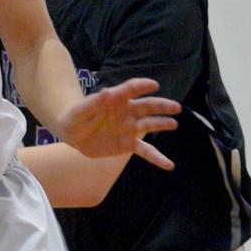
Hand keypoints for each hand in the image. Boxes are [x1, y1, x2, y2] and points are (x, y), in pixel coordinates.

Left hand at [58, 78, 179, 170]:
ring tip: (173, 124)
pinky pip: (145, 151)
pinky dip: (157, 157)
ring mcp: (130, 128)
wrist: (75, 134)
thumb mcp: (82, 110)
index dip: (143, 86)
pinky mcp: (129, 144)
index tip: (154, 85)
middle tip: (175, 107)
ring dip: (162, 125)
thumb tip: (106, 92)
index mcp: (117, 99)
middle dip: (162, 106)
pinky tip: (169, 165)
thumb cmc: (78, 116)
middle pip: (147, 107)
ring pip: (149, 125)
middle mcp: (128, 112)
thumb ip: (94, 103)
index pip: (132, 89)